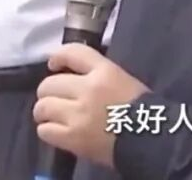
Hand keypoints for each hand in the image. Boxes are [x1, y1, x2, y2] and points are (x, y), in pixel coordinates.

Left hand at [34, 44, 149, 168]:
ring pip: (42, 107)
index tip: (54, 64)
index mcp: (104, 72)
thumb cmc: (140, 108)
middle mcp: (88, 89)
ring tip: (52, 116)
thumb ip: (97, 75)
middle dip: (48, 91)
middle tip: (55, 99)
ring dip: (45, 112)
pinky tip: (56, 131)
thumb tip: (72, 78)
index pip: (73, 53)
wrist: (148, 137)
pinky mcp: (72, 137)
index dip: (58, 56)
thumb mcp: (122, 80)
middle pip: (49, 84)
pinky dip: (48, 130)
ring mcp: (78, 114)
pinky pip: (44, 130)